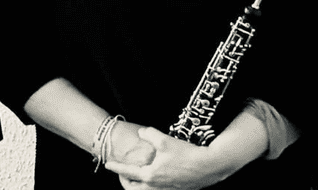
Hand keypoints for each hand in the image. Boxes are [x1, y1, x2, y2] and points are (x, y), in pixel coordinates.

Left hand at [106, 127, 223, 189]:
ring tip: (136, 177)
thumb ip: (149, 134)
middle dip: (125, 182)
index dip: (116, 167)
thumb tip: (141, 133)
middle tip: (122, 173)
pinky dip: (150, 187)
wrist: (209, 166)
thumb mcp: (164, 140)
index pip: (128, 172)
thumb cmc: (186, 153)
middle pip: (133, 189)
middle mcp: (156, 187)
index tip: (108, 164)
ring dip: (137, 186)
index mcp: (151, 176)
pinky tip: (153, 177)